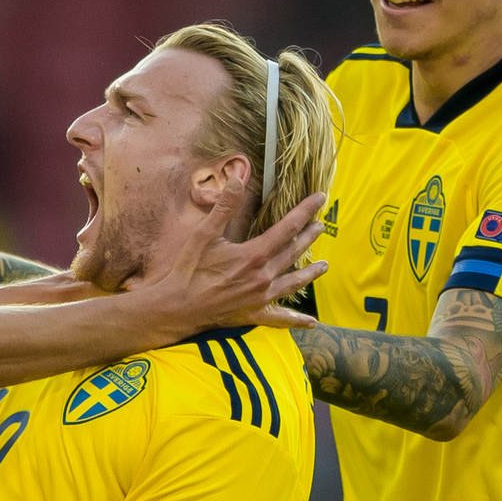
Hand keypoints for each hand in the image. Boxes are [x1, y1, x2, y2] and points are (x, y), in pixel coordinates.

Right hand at [139, 182, 327, 332]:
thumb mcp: (204, 234)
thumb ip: (225, 207)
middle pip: (293, 252)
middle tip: (321, 226)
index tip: (319, 198)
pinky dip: (296, 320)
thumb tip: (237, 178)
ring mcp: (261, 297)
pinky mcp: (254, 314)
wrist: (177, 308)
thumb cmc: (188, 270)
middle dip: (308, 237)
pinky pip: (280, 318)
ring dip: (310, 273)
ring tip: (324, 266)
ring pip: (293, 283)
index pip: (287, 228)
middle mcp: (263, 276)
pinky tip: (311, 322)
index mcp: (254, 255)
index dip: (305, 211)